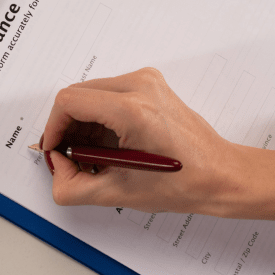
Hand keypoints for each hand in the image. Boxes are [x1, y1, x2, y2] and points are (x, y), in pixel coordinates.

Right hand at [42, 68, 274, 224]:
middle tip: (72, 155)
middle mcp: (139, 87)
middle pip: (77, 94)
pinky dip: (99, 115)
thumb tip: (56, 165)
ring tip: (94, 153)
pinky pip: (107, 92)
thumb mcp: (118, 193)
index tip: (55, 148)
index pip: (69, 102)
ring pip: (90, 92)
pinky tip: (109, 142)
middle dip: (67, 126)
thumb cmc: (182, 183)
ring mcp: (146, 81)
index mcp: (132, 111)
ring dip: (83, 121)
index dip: (53, 127)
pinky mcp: (150, 83)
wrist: (221, 174)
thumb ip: (72, 186)